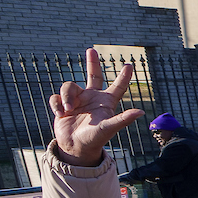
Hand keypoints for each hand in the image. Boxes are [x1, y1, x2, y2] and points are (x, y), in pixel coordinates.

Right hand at [48, 48, 144, 166]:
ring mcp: (77, 100)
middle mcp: (92, 98)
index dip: (124, 76)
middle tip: (91, 50)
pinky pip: (56, 97)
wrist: (75, 148)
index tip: (129, 65)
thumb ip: (123, 119)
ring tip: (68, 110)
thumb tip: (141, 112)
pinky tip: (61, 114)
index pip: (117, 86)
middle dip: (92, 63)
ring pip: (68, 86)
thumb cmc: (95, 139)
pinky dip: (57, 105)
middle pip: (93, 75)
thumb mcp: (109, 128)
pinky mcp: (62, 105)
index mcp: (106, 102)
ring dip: (66, 96)